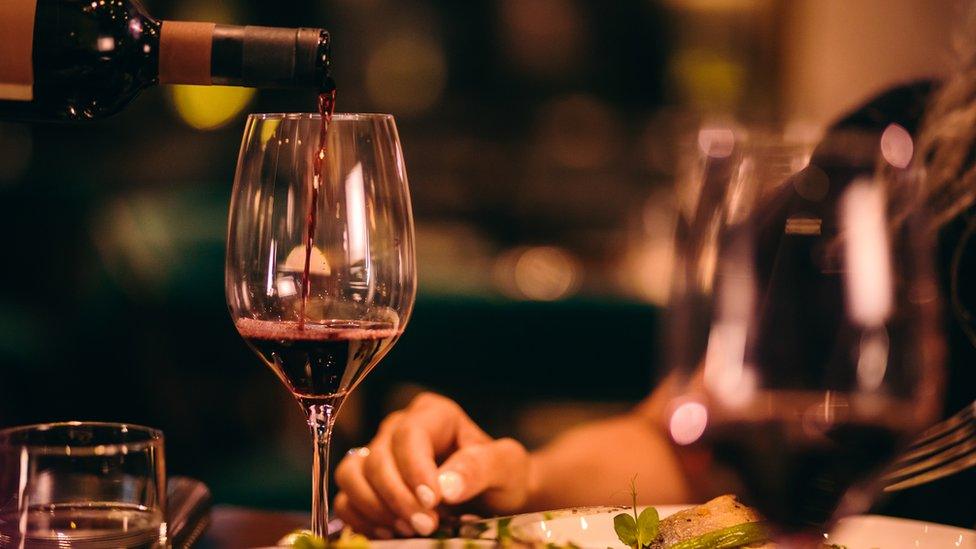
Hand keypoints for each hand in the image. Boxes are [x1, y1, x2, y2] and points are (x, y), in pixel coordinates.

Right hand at [333, 392, 532, 537]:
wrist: (495, 498)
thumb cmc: (501, 475)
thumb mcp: (506, 466)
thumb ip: (480, 467)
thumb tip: (445, 485)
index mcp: (433, 414)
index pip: (409, 434)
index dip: (414, 469)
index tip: (432, 501)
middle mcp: (398, 429)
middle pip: (377, 458)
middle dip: (398, 497)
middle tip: (427, 525)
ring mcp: (378, 455)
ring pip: (351, 474)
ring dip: (375, 507)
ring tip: (408, 529)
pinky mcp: (367, 484)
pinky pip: (345, 499)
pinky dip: (362, 519)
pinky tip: (391, 532)